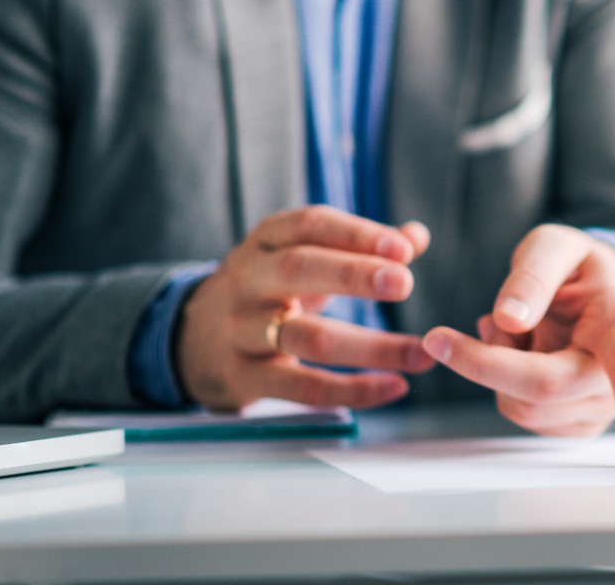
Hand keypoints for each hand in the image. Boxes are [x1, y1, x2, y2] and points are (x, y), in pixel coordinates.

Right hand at [177, 206, 434, 409]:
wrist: (191, 340)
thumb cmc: (265, 290)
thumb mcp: (300, 257)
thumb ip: (359, 247)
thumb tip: (417, 235)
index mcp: (266, 242)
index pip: (309, 225)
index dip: (356, 234)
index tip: (403, 248)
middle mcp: (249, 280)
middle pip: (298, 269)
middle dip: (353, 274)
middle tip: (404, 283)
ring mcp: (242, 330)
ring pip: (308, 337)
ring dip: (373, 347)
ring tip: (422, 353)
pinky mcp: (244, 377)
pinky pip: (304, 387)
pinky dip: (354, 389)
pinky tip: (394, 386)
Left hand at [420, 225, 614, 465]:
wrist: (595, 295)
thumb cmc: (580, 271)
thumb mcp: (556, 246)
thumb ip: (533, 275)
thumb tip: (508, 320)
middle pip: (542, 388)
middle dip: (483, 360)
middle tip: (455, 331)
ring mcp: (597, 409)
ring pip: (521, 406)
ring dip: (496, 366)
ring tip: (514, 329)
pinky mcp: (573, 425)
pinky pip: (519, 414)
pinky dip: (503, 383)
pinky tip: (521, 353)